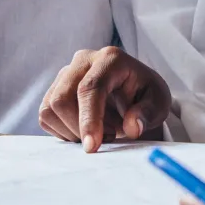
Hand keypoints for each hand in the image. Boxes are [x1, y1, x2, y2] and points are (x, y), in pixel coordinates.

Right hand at [39, 46, 170, 151]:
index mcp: (111, 58)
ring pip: (50, 108)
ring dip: (72, 131)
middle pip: (63, 98)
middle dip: (79, 128)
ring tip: (99, 131)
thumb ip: (148, 113)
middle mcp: (84, 60)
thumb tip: (133, 127)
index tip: (91, 146)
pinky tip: (86, 128)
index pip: (90, 87)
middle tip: (108, 137)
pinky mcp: (54, 89)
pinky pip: (46, 117)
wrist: (133, 93)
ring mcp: (66, 73)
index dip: (89, 119)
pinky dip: (64, 131)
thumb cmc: (145, 95)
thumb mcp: (158, 103)